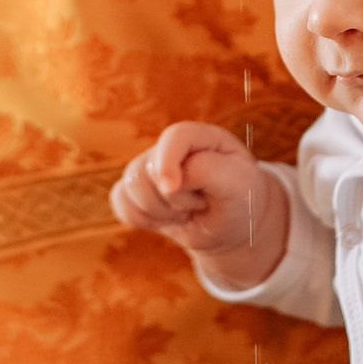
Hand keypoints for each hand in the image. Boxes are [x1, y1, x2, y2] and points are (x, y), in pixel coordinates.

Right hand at [109, 122, 288, 290]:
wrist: (232, 227)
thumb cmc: (240, 200)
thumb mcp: (239, 184)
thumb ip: (207, 171)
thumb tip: (166, 182)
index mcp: (199, 137)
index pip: (174, 137)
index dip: (167, 162)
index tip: (172, 188)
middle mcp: (170, 148)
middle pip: (147, 169)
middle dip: (173, 199)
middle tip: (201, 205)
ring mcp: (150, 168)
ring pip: (132, 188)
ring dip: (161, 212)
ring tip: (187, 212)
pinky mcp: (136, 190)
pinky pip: (122, 204)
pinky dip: (144, 220)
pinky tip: (167, 219)